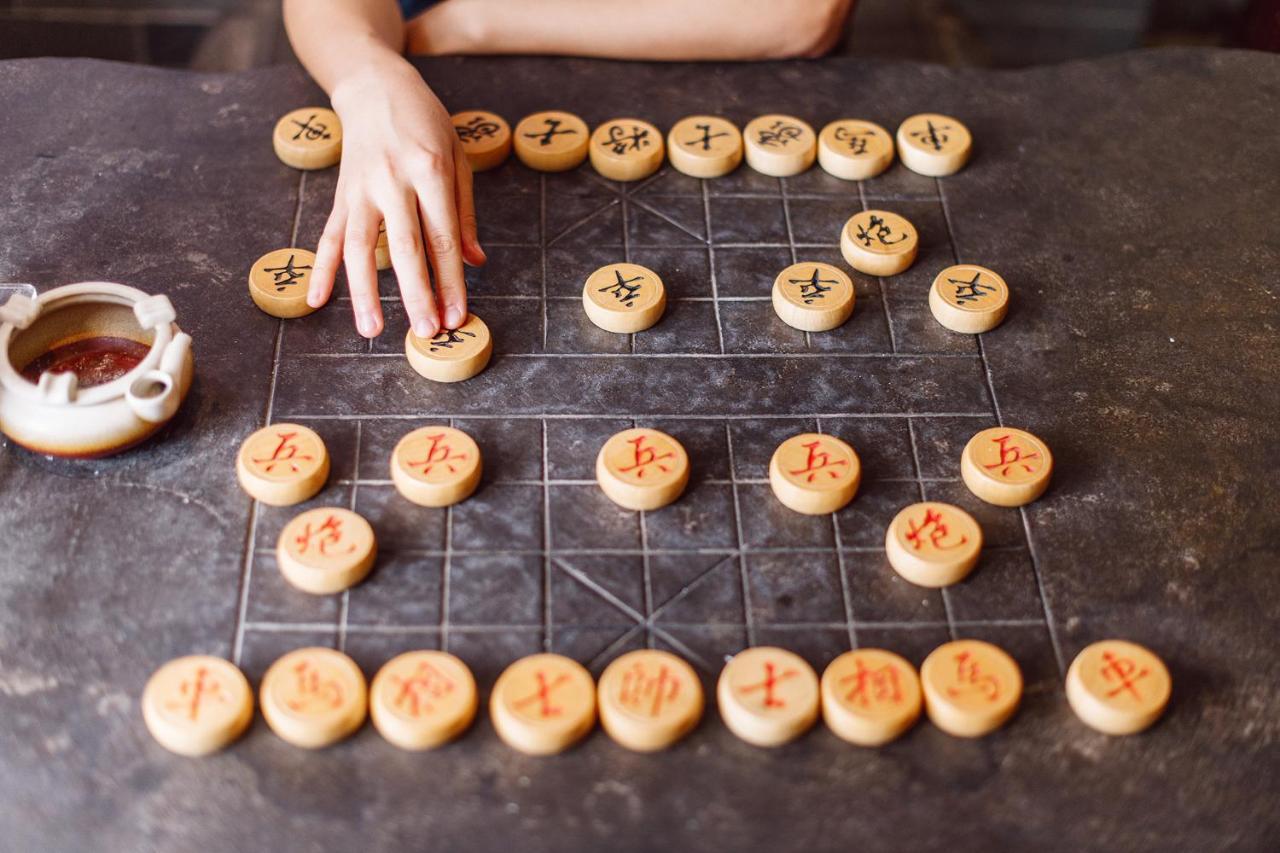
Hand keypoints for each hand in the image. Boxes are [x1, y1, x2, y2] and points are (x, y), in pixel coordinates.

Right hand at [307, 55, 484, 338]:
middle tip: (427, 332)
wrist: (375, 86)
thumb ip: (464, 213)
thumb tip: (475, 262)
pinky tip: (317, 299)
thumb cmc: (425, 123)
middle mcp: (393, 181)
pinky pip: (329, 236)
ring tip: (371, 330)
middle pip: (405, 248)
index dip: (451, 282)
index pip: (443, 239)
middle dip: (416, 294)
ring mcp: (362, 189)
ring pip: (360, 247)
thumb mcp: (457, 159)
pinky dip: (322, 269)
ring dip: (364, 292)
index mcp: (430, 172)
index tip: (457, 316)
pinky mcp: (341, 194)